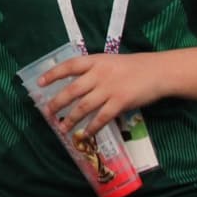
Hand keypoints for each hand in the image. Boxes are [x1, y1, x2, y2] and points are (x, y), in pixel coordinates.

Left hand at [38, 52, 163, 137]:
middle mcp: (99, 74)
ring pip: (83, 106)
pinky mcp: (120, 102)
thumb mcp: (109, 62)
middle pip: (72, 90)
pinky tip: (85, 135)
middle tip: (47, 112)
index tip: (39, 83)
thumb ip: (92, 70)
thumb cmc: (132, 67)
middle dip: (57, 102)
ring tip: (62, 128)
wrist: (157, 72)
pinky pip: (101, 118)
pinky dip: (91, 128)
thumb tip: (72, 83)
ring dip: (71, 119)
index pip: (68, 66)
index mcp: (95, 61)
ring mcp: (109, 89)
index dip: (52, 74)